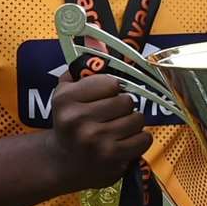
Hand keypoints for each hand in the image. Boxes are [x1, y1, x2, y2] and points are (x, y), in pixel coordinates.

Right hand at [43, 73, 151, 191]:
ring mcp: (96, 140)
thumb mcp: (66, 93)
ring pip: (137, 118)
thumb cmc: (70, 122)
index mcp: (66, 99)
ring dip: (133, 123)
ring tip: (118, 129)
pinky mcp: (112, 157)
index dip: (113, 89)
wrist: (63, 162)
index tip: (106, 97)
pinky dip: (139, 139)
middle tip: (113, 115)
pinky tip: (125, 142)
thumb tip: (96, 42)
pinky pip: (144, 138)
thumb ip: (82, 69)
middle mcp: (78, 119)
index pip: (111, 82)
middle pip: (126, 100)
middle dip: (124, 106)